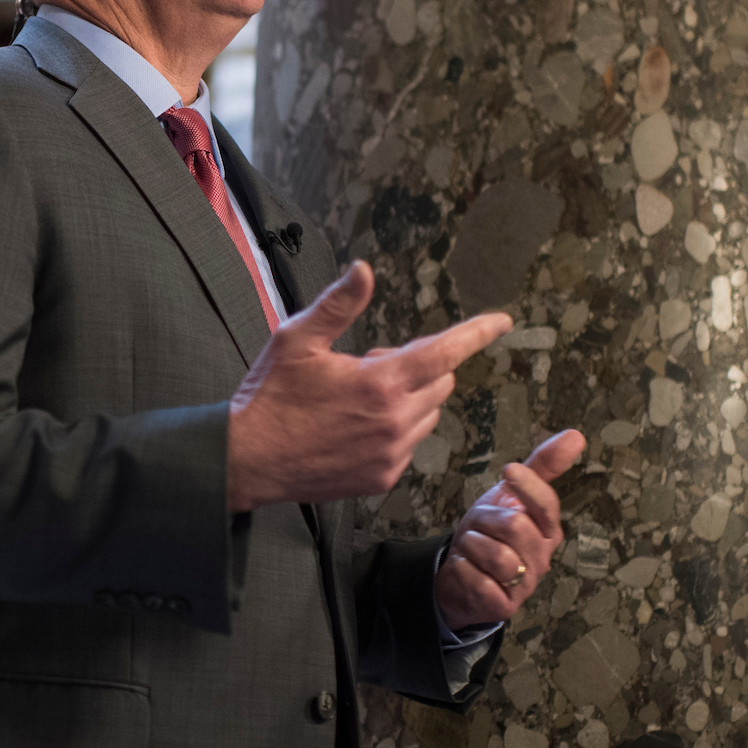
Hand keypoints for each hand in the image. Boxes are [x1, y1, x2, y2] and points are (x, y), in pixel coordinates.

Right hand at [228, 262, 510, 510]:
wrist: (246, 459)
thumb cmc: (269, 396)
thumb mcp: (297, 339)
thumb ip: (339, 304)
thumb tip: (364, 270)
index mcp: (379, 382)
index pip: (446, 352)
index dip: (477, 332)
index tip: (501, 321)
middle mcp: (394, 421)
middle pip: (440, 382)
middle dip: (420, 366)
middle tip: (369, 365)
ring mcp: (390, 454)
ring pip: (427, 415)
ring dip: (409, 399)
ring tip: (357, 398)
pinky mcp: (381, 477)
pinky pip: (408, 445)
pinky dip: (395, 430)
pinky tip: (355, 427)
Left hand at [436, 429, 587, 628]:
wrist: (462, 576)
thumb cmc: (490, 533)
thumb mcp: (510, 495)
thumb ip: (542, 466)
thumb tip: (577, 435)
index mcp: (547, 529)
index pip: (547, 505)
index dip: (527, 485)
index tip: (507, 470)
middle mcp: (541, 558)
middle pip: (514, 526)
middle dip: (484, 520)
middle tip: (477, 527)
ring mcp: (525, 585)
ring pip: (495, 554)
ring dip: (470, 545)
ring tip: (470, 548)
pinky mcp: (503, 607)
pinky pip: (478, 581)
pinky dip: (462, 569)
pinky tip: (465, 568)